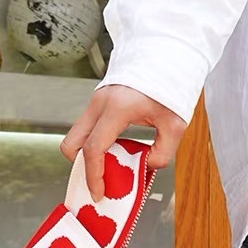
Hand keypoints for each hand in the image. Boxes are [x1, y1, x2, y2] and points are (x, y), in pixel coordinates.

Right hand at [60, 84, 187, 201]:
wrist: (166, 54)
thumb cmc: (170, 84)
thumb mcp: (175, 123)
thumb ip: (163, 152)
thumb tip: (147, 166)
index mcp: (116, 108)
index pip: (94, 150)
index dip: (94, 176)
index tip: (99, 193)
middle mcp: (99, 103)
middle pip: (71, 144)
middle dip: (81, 167)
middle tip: (100, 180)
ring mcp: (96, 100)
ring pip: (77, 136)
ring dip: (89, 155)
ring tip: (113, 165)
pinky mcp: (100, 100)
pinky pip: (89, 128)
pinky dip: (96, 143)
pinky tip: (116, 150)